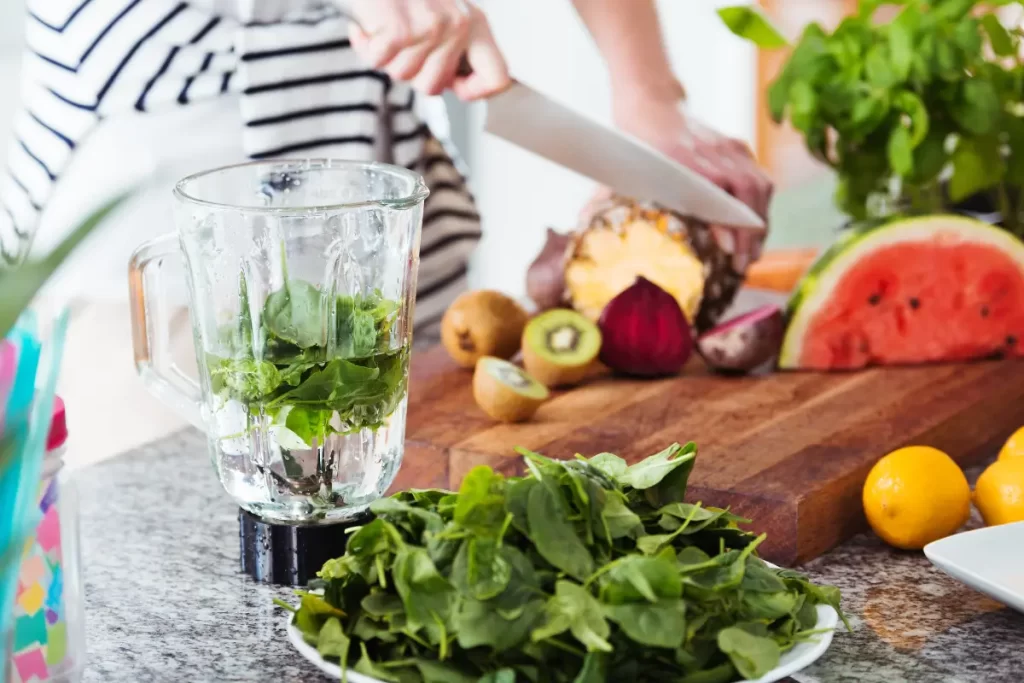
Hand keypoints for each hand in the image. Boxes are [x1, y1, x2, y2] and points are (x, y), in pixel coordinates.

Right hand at [347, 0, 510, 100]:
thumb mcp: (445, 13)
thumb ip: (454, 48)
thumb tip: (449, 84)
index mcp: (476, 24)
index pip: (497, 78)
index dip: (474, 92)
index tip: (455, 86)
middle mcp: (459, 25)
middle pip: (433, 87)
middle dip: (411, 73)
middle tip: (403, 46)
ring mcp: (431, 27)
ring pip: (402, 75)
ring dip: (387, 57)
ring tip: (386, 28)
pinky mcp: (400, 29)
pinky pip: (378, 61)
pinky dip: (365, 47)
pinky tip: (367, 27)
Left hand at [595, 82, 773, 271]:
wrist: (650, 101)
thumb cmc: (634, 141)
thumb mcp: (618, 168)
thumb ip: (605, 197)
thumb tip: (582, 222)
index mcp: (680, 157)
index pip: (714, 192)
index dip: (725, 222)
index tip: (728, 248)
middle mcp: (710, 151)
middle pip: (746, 192)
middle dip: (749, 232)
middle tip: (742, 264)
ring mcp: (728, 146)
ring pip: (759, 186)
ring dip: (759, 223)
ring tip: (752, 253)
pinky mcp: (737, 146)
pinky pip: (760, 178)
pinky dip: (761, 206)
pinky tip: (755, 230)